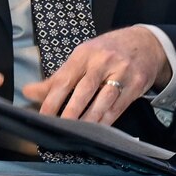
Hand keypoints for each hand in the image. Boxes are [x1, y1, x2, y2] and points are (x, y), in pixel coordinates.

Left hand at [23, 27, 168, 123]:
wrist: (146, 44)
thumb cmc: (108, 51)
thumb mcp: (83, 57)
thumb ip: (58, 77)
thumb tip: (29, 92)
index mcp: (84, 54)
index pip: (65, 79)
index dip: (52, 99)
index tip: (42, 115)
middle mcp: (103, 62)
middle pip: (84, 90)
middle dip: (70, 111)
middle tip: (59, 127)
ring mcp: (122, 73)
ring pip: (103, 100)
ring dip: (89, 119)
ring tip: (77, 132)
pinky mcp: (136, 85)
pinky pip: (118, 107)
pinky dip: (106, 120)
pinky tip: (96, 130)